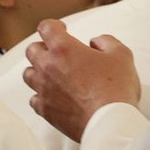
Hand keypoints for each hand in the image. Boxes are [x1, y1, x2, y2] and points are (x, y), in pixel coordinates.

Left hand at [23, 19, 141, 141]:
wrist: (109, 122)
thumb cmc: (116, 88)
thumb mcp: (121, 55)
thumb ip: (106, 41)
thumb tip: (95, 42)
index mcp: (63, 49)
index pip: (46, 27)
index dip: (54, 26)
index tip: (61, 29)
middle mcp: (48, 67)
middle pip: (32, 50)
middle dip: (43, 47)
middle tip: (56, 52)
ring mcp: (43, 89)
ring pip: (28, 74)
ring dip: (38, 71)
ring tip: (52, 74)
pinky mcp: (45, 110)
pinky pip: (34, 99)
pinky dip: (41, 96)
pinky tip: (52, 96)